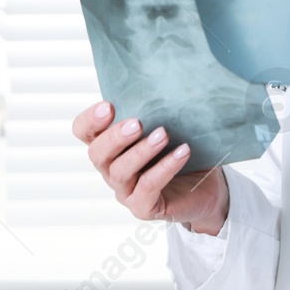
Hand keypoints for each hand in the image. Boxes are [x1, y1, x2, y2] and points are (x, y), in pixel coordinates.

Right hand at [72, 100, 229, 234]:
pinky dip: (165, 167)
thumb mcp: (166, 126)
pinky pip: (148, 187)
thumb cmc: (180, 151)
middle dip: (115, 136)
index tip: (109, 105)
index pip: (83, 131)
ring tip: (164, 134)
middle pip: (97, 154)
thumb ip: (155, 110)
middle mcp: (110, 168)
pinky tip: (183, 152)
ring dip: (142, 151)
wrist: (207, 190)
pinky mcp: (143, 207)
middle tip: (138, 122)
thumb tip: (163, 81)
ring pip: (121, 171)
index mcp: (109, 145)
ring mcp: (125, 190)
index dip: (90, 120)